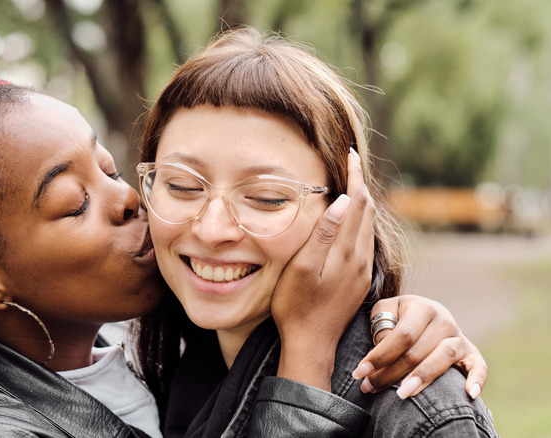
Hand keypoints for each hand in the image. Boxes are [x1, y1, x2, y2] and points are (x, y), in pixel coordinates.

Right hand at [273, 149, 375, 389]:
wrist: (311, 344)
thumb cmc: (296, 306)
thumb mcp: (302, 268)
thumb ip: (323, 234)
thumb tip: (343, 201)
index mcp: (346, 251)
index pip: (357, 203)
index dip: (355, 176)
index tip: (351, 155)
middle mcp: (360, 258)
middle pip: (367, 211)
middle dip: (360, 184)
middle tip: (351, 163)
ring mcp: (361, 271)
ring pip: (368, 226)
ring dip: (362, 202)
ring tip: (352, 184)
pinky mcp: (359, 281)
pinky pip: (365, 241)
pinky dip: (361, 221)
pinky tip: (352, 221)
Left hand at [352, 295, 487, 399]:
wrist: (425, 314)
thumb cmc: (398, 316)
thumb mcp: (385, 311)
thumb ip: (381, 325)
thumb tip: (381, 346)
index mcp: (422, 307)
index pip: (402, 335)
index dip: (380, 355)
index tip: (359, 372)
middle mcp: (444, 320)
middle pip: (418, 351)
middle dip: (391, 372)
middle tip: (370, 387)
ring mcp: (459, 337)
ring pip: (443, 358)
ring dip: (422, 378)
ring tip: (401, 394)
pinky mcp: (471, 353)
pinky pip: (479, 366)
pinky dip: (477, 379)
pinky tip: (469, 394)